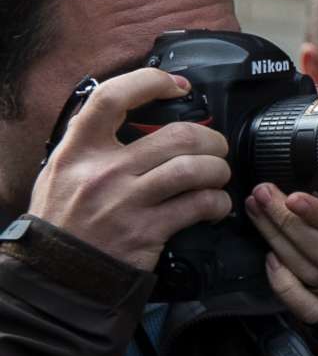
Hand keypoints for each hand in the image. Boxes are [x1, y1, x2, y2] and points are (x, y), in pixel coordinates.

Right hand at [26, 68, 233, 271]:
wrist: (60, 272)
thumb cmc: (65, 220)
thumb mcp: (62, 171)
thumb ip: (93, 143)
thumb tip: (135, 114)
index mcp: (78, 150)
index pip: (112, 98)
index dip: (150, 82)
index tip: (177, 85)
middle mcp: (102, 171)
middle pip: (177, 135)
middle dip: (211, 139)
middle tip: (214, 148)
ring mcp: (126, 201)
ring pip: (194, 168)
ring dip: (218, 170)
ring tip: (217, 176)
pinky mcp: (148, 230)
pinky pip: (200, 205)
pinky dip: (218, 203)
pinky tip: (215, 206)